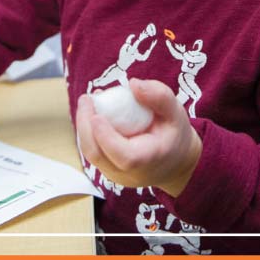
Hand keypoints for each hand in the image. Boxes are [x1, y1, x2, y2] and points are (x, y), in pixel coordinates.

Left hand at [76, 78, 201, 196]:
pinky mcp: (107, 169)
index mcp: (150, 160)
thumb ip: (160, 96)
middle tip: (85, 99)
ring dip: (84, 126)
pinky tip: (91, 111)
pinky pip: (92, 150)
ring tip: (87, 102)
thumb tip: (133, 84)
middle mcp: (129, 174)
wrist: (175, 162)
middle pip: (98, 155)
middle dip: (85, 126)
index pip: (124, 157)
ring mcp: (115, 175)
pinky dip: (88, 131)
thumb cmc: (174, 134)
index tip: (96, 115)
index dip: (106, 137)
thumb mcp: (176, 112)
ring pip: (90, 153)